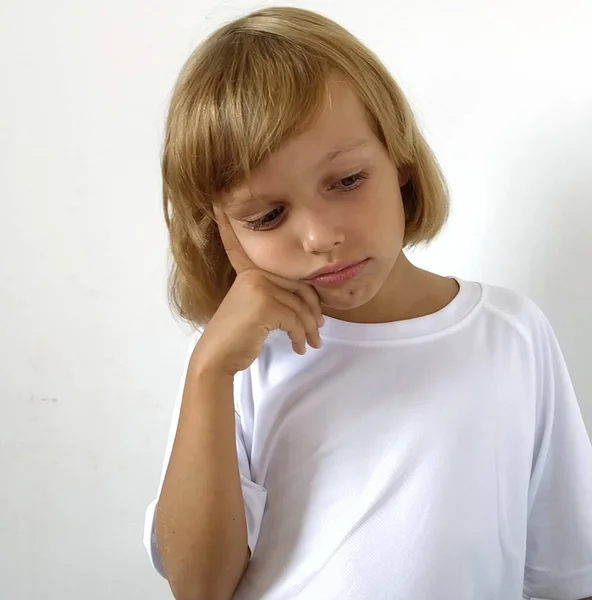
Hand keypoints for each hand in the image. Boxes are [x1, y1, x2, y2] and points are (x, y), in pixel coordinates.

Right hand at [191, 209, 323, 376]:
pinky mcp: (264, 304)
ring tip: (312, 342)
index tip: (219, 206)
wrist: (217, 358)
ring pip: (301, 305)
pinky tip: (299, 347)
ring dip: (310, 329)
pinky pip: (296, 319)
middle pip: (299, 285)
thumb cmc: (237, 336)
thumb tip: (308, 304)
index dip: (229, 227)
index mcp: (248, 271)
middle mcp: (253, 273)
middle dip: (313, 310)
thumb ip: (272, 295)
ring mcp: (258, 286)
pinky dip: (301, 336)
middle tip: (319, 328)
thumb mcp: (253, 308)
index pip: (241, 246)